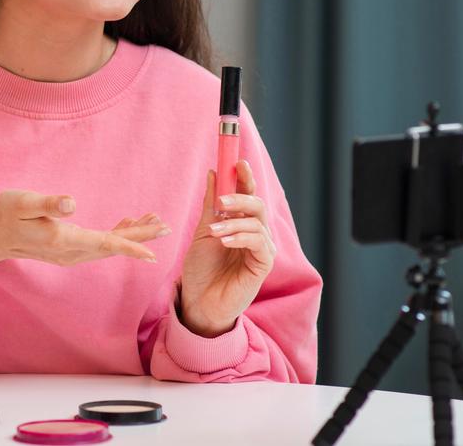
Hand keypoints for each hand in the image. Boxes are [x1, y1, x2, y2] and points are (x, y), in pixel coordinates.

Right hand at [0, 190, 170, 269]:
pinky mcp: (67, 249)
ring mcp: (69, 253)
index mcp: (63, 240)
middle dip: (140, 236)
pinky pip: (99, 244)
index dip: (130, 246)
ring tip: (153, 222)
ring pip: (108, 246)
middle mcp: (70, 252)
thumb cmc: (4, 214)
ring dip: (130, 235)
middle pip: (112, 245)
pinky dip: (116, 235)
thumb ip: (47, 203)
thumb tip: (72, 203)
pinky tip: (126, 224)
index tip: (153, 252)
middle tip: (166, 226)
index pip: (104, 243)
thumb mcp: (22, 202)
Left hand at [178, 161, 275, 336]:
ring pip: (257, 222)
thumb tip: (214, 174)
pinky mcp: (263, 265)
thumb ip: (211, 205)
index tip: (237, 162)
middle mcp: (254, 233)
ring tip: (213, 231)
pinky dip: (241, 237)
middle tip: (220, 201)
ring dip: (233, 222)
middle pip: (257, 205)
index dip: (245, 177)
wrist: (199, 301)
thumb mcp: (202, 231)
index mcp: (240, 223)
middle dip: (240, 197)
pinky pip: (259, 243)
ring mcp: (261, 249)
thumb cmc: (201, 269)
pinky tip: (225, 241)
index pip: (247, 195)